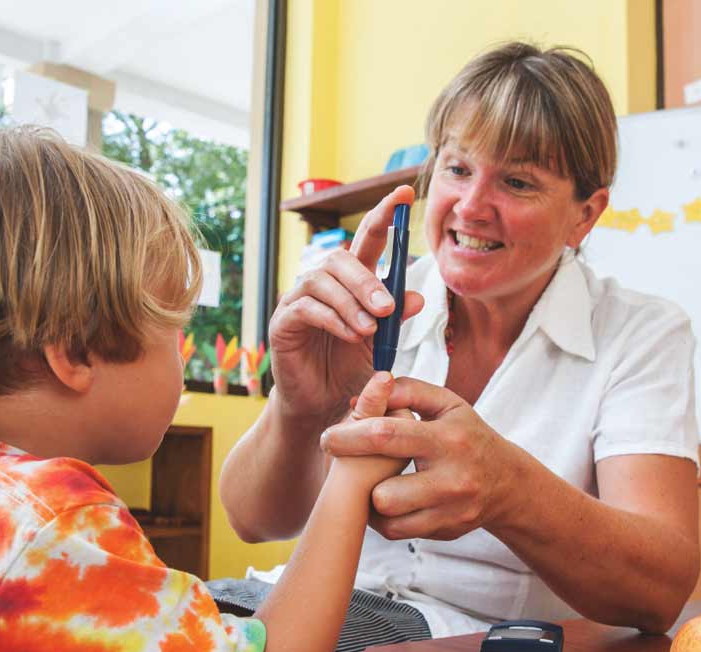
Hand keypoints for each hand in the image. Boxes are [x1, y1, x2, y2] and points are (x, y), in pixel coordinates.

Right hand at [268, 185, 424, 422]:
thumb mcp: (381, 347)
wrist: (322, 407)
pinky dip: (332, 319)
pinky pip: (306, 308)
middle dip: (367, 280)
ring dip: (351, 302)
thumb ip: (396, 322)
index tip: (403, 194)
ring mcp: (299, 301)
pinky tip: (350, 336)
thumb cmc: (350, 373)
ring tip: (370, 329)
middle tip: (388, 308)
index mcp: (351, 284)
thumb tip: (417, 297)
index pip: (368, 241)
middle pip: (340, 259)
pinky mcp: (283, 323)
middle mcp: (323, 285)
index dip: (383, 215)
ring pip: (321, 280)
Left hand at [320, 378, 523, 540]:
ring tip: (371, 481)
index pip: (387, 436)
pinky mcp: (445, 531)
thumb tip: (364, 395)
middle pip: (381, 492)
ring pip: (386, 516)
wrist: (507, 482)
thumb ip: (407, 391)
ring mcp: (449, 511)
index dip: (349, 437)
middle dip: (358, 477)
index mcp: (448, 439)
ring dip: (370, 499)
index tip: (328, 438)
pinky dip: (383, 517)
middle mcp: (451, 479)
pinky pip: (395, 531)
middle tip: (346, 464)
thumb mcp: (446, 404)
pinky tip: (386, 498)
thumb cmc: (466, 435)